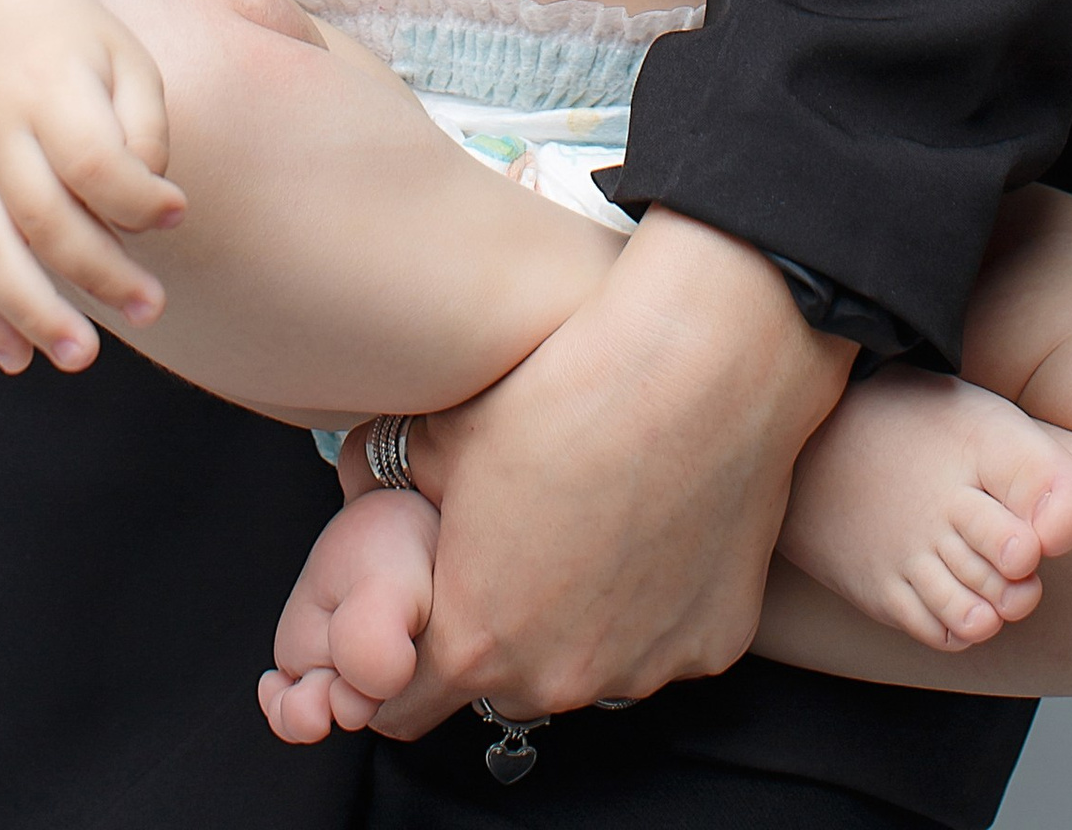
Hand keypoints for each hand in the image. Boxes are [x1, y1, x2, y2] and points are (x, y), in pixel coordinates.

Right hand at [0, 0, 185, 371]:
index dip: (138, 199)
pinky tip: (13, 354)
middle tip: (150, 308)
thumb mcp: (125, 58)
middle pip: (44, 218)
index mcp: (47, 86)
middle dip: (100, 275)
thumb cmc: (74, 42)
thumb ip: (146, 128)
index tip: (178, 214)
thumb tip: (153, 212)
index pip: (92, 160)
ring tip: (81, 355)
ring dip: (33, 315)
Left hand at [365, 211, 854, 736]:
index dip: (393, 660)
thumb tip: (360, 479)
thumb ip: (388, 478)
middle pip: (501, 685)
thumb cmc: (562, 392)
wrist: (697, 364)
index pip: (400, 706)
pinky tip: (654, 528)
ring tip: (589, 528)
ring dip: (575, 625)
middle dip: (493, 633)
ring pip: (585, 668)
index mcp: (475, 641)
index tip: (413, 615)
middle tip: (510, 550)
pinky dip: (651, 606)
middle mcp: (558, 679)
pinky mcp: (711, 646)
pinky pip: (660, 644)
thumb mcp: (440, 433)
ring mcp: (644, 670)